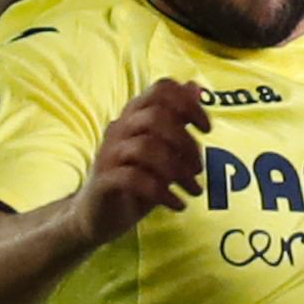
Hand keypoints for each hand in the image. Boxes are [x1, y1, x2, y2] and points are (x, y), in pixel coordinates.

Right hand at [68, 77, 209, 249]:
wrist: (97, 216)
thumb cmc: (135, 180)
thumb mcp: (163, 149)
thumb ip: (177, 120)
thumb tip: (195, 87)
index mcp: (135, 115)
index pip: (161, 90)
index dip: (188, 104)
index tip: (206, 130)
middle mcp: (119, 128)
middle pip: (156, 117)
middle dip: (186, 142)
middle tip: (199, 168)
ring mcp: (109, 154)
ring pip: (146, 148)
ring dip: (178, 170)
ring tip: (193, 189)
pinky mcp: (104, 181)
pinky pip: (134, 178)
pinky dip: (162, 192)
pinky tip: (177, 204)